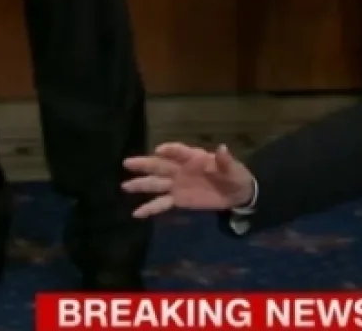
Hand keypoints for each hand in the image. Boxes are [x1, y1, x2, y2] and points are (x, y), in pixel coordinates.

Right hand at [122, 143, 255, 217]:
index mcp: (195, 158)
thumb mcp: (233, 169)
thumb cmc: (234, 176)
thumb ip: (225, 160)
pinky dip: (149, 208)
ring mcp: (177, 185)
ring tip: (125, 186)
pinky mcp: (178, 200)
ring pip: (156, 183)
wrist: (237, 194)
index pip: (180, 152)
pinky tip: (136, 213)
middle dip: (145, 164)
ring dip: (141, 184)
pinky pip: (161, 203)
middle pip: (161, 165)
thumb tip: (222, 147)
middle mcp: (181, 169)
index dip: (170, 150)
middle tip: (127, 162)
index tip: (159, 150)